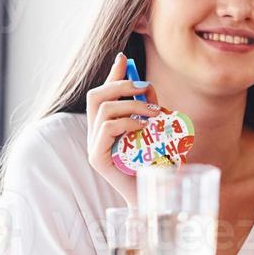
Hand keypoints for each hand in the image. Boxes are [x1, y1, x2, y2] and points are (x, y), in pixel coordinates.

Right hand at [85, 52, 160, 201]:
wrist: (157, 197)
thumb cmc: (159, 165)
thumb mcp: (157, 129)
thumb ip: (149, 108)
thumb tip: (145, 84)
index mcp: (108, 125)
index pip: (104, 93)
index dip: (112, 74)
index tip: (123, 57)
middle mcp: (96, 134)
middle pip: (95, 95)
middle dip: (121, 84)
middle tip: (145, 87)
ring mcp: (94, 146)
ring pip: (103, 108)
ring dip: (132, 104)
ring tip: (155, 113)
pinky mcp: (97, 158)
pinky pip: (107, 128)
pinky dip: (128, 122)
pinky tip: (145, 128)